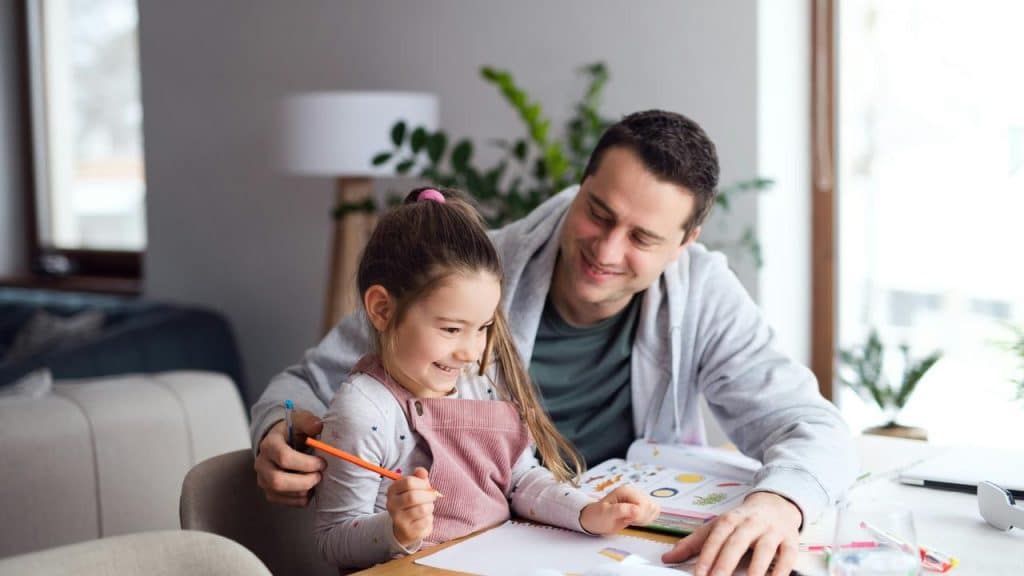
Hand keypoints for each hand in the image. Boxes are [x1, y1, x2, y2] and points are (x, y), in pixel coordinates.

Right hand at [254, 410, 324, 506]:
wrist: (283, 443)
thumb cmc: (294, 432)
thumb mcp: (301, 420)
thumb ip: (309, 422)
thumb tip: (318, 427)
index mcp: (269, 444)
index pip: (284, 457)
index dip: (306, 463)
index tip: (322, 462)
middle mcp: (262, 463)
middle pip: (278, 481)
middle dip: (304, 481)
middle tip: (320, 475)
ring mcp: (263, 480)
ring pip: (282, 493)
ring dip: (305, 490)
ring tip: (317, 479)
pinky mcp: (270, 493)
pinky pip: (287, 503)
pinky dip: (303, 498)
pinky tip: (310, 487)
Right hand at [387, 467, 438, 546]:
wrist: (404, 527)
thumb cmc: (411, 503)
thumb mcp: (414, 488)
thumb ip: (419, 478)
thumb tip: (421, 471)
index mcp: (392, 491)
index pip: (408, 482)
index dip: (423, 483)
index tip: (428, 486)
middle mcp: (392, 505)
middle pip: (413, 496)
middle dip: (428, 495)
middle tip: (433, 496)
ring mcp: (398, 520)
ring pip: (422, 509)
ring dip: (430, 506)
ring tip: (428, 507)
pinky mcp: (409, 531)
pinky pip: (426, 521)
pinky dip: (429, 517)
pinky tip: (425, 518)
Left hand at [579, 485, 660, 534]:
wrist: (595, 520)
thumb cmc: (598, 516)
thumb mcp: (606, 514)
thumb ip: (621, 510)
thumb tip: (637, 510)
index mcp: (626, 491)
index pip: (644, 504)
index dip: (639, 515)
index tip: (627, 520)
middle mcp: (635, 492)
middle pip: (651, 506)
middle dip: (642, 517)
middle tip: (627, 520)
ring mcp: (639, 499)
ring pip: (654, 508)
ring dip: (645, 518)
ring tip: (631, 520)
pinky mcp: (641, 506)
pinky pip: (653, 512)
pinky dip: (647, 519)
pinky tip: (635, 521)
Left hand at [661, 491, 801, 575]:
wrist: (775, 504)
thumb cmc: (742, 520)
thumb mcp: (717, 526)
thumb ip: (693, 543)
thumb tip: (667, 558)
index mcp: (731, 518)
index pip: (716, 536)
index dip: (707, 555)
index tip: (699, 574)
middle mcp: (751, 522)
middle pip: (737, 542)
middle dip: (726, 563)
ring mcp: (772, 530)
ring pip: (765, 549)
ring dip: (756, 569)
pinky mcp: (790, 539)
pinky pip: (788, 556)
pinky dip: (782, 570)